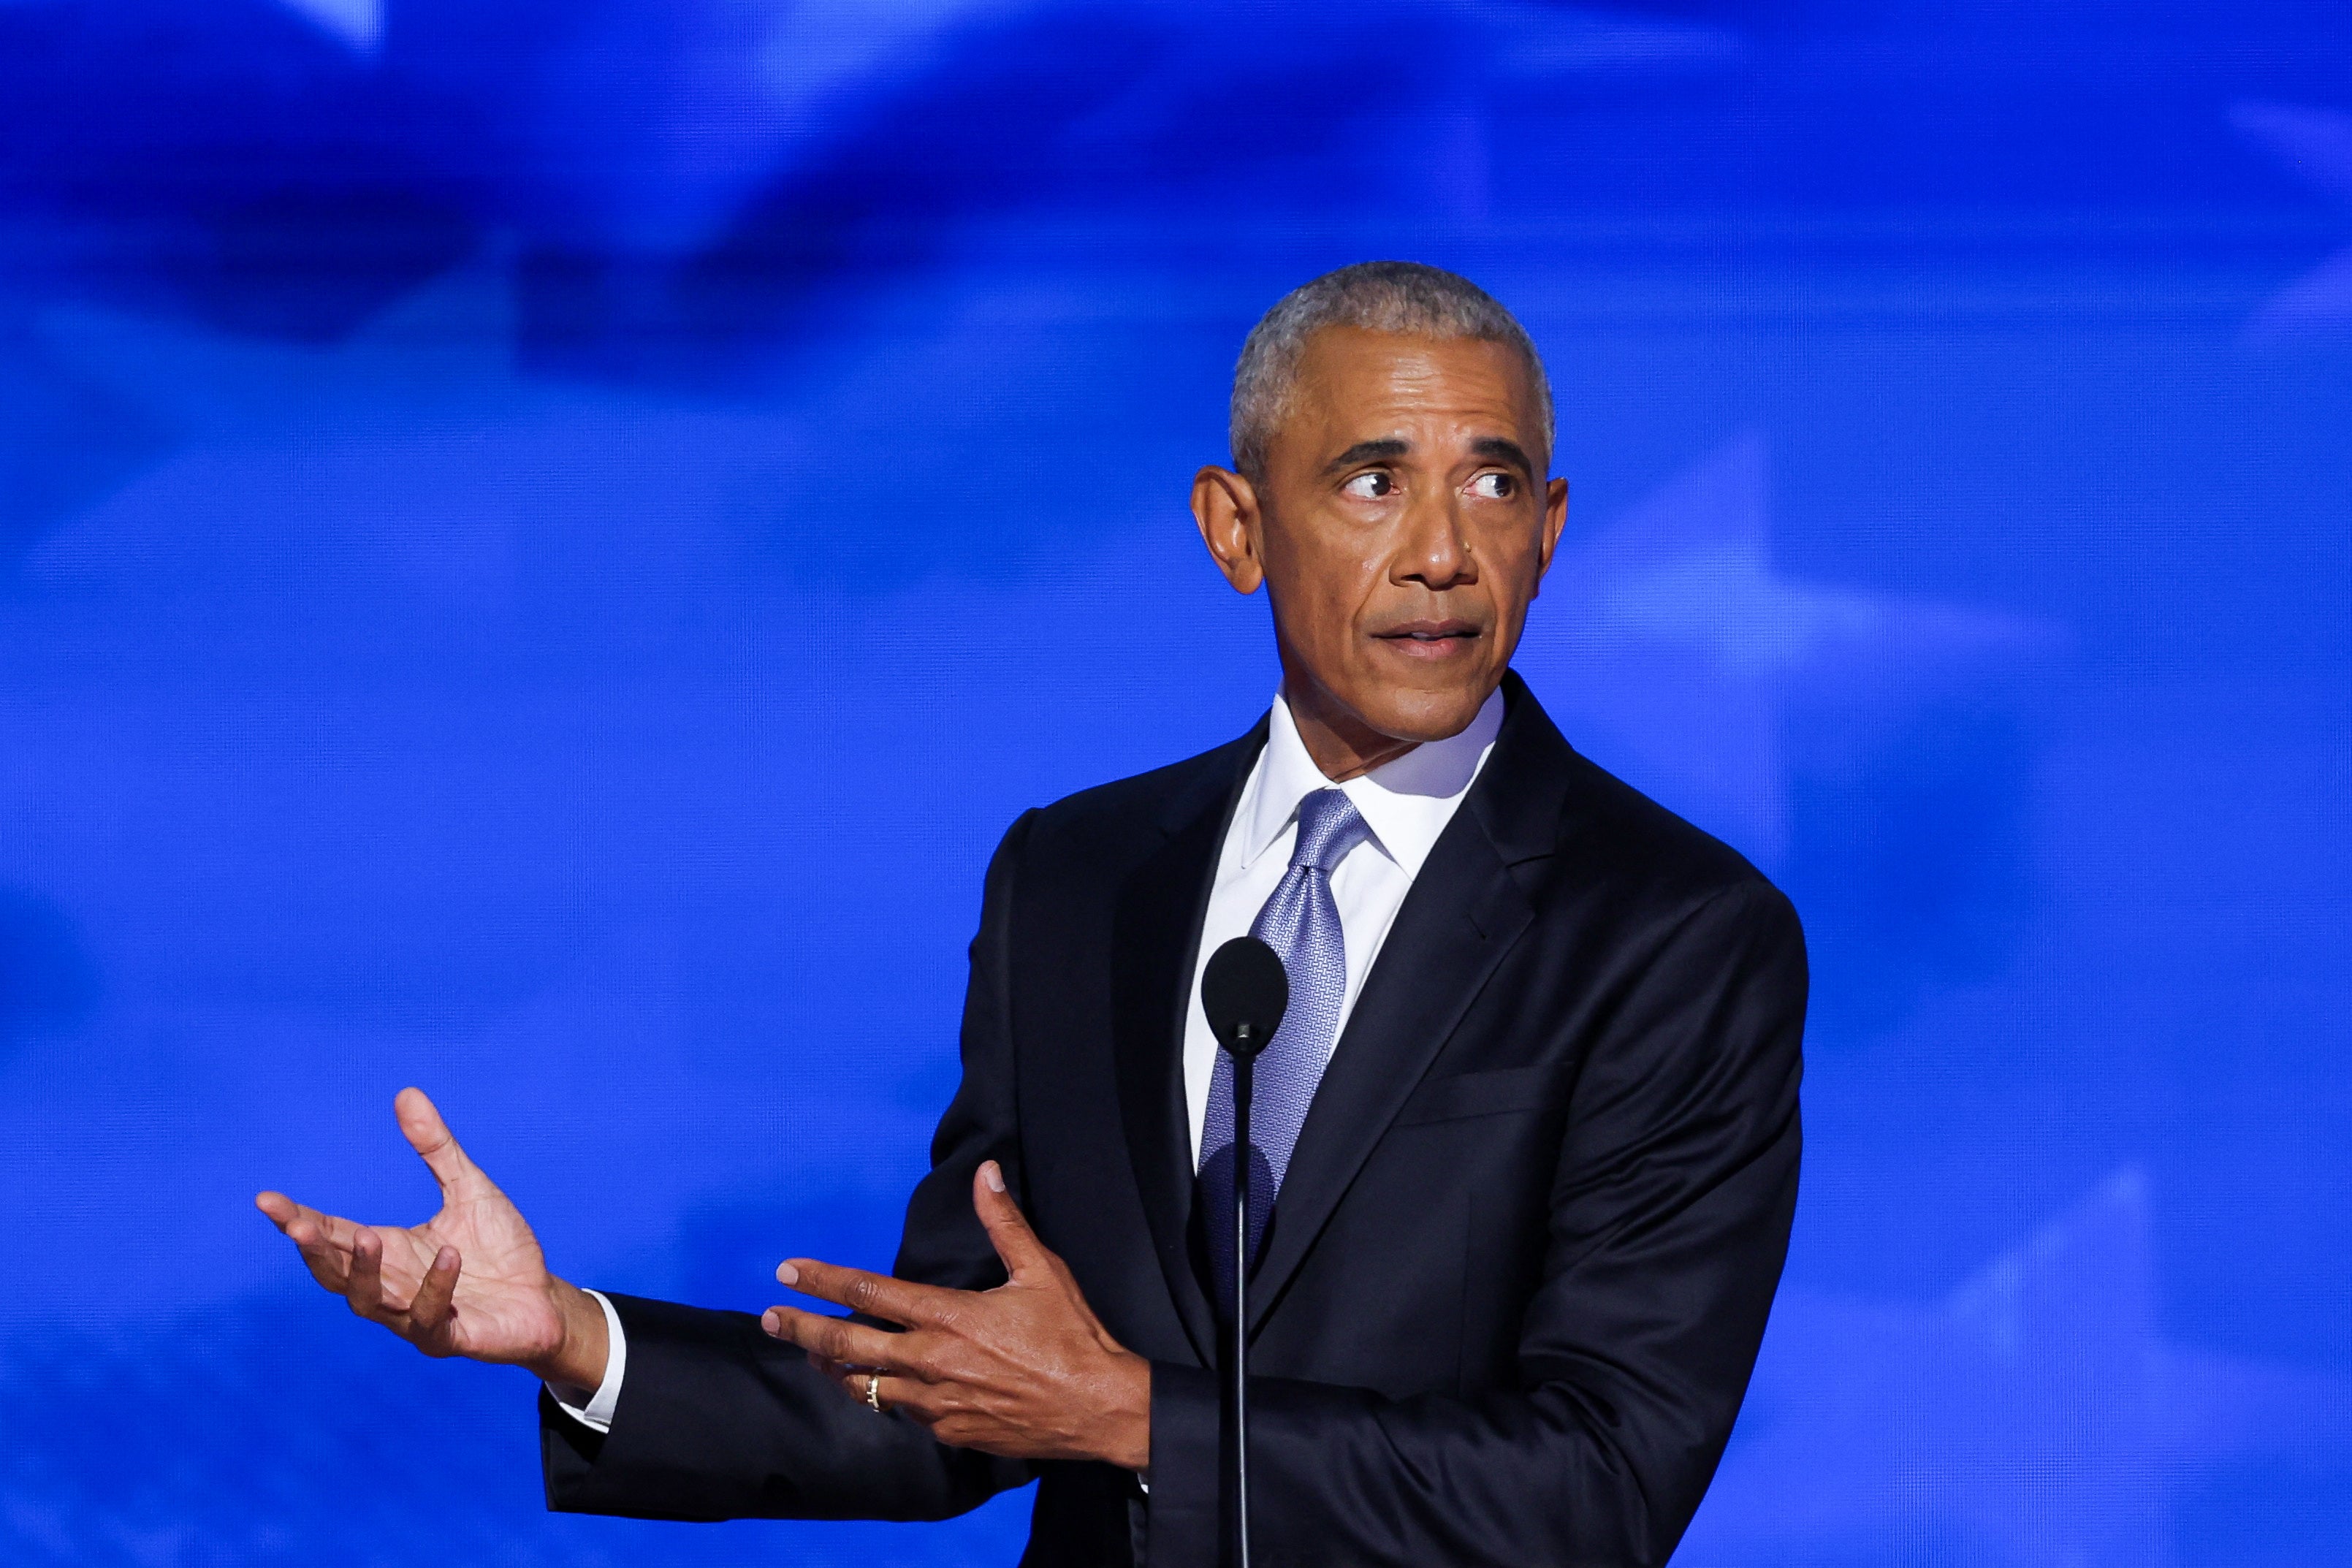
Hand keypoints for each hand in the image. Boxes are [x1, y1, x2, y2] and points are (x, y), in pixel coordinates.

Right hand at [255, 1088, 608, 1391]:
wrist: (543, 1299)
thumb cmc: (499, 1249)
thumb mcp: (468, 1189)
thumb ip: (436, 1148)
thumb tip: (406, 1092)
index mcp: (388, 1251)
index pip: (332, 1234)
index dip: (298, 1220)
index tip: (266, 1199)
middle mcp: (390, 1286)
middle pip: (334, 1273)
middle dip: (314, 1250)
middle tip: (298, 1224)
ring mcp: (414, 1317)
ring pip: (369, 1302)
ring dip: (363, 1272)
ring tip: (366, 1236)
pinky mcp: (448, 1338)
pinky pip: (431, 1318)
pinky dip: (437, 1288)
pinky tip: (451, 1256)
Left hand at [762, 1161, 1150, 1470]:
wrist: (1099, 1408)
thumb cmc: (1073, 1337)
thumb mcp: (1042, 1271)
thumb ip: (1005, 1222)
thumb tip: (987, 1172)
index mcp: (949, 1317)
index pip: (869, 1293)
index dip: (823, 1280)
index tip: (788, 1271)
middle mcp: (932, 1361)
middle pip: (847, 1348)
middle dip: (803, 1331)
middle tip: (771, 1318)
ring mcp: (937, 1402)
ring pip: (865, 1388)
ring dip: (834, 1369)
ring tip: (814, 1355)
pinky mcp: (950, 1431)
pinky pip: (902, 1413)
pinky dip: (883, 1396)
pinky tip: (878, 1389)